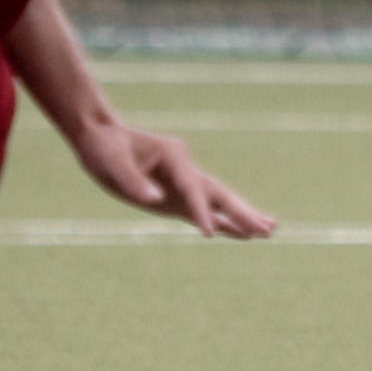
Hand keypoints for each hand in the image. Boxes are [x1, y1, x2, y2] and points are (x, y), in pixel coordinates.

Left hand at [74, 117, 275, 240]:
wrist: (101, 136)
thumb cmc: (104, 146)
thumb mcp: (110, 161)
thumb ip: (132, 180)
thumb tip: (155, 199)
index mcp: (173, 157)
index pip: (193, 187)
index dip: (201, 210)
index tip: (210, 233)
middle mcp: (185, 169)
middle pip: (219, 193)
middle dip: (242, 212)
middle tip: (267, 228)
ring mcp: (183, 184)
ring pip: (219, 202)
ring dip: (243, 216)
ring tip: (270, 230)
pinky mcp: (175, 199)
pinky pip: (205, 212)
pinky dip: (224, 222)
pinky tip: (243, 234)